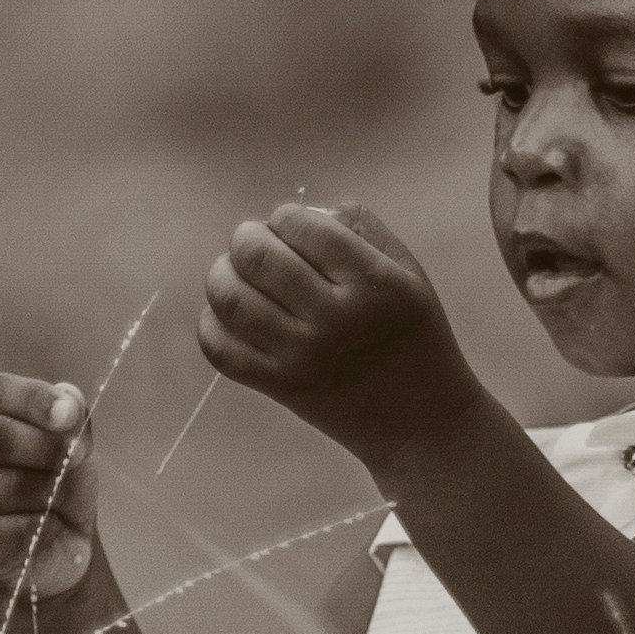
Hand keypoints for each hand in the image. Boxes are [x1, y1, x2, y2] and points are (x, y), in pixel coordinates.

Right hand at [0, 372, 99, 601]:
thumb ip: (72, 420)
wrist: (57, 547)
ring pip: (10, 485)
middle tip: (79, 456)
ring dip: (52, 492)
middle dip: (47, 446)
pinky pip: (16, 526)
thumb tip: (69, 399)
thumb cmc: (57, 484)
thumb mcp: (73, 446)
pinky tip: (44, 528)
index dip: (35, 399)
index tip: (69, 414)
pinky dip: (44, 526)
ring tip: (60, 499)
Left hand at [198, 201, 471, 458]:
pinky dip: (212, 323)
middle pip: (257, 256)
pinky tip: (230, 315)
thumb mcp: (407, 273)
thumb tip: (300, 212)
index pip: (299, 225)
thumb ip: (359, 228)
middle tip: (252, 243)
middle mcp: (336, 319)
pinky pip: (221, 349)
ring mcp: (304, 357)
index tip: (290, 228)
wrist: (422, 421)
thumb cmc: (411, 334)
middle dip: (245, 238)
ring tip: (234, 273)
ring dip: (221, 274)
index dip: (284, 217)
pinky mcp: (281, 388)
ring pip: (229, 298)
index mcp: (373, 283)